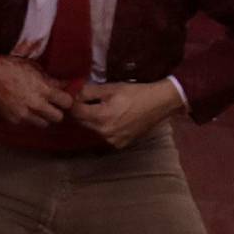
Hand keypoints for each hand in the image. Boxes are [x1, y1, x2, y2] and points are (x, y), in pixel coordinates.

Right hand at [0, 49, 70, 127]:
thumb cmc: (11, 67)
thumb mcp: (33, 68)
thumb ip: (50, 80)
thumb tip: (66, 85)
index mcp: (43, 89)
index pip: (67, 102)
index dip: (66, 100)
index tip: (63, 97)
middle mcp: (35, 104)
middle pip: (58, 117)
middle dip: (57, 111)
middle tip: (52, 105)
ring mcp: (24, 114)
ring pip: (43, 124)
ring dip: (43, 117)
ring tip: (37, 108)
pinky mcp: (14, 120)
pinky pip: (27, 123)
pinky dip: (28, 118)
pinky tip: (22, 108)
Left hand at [66, 80, 182, 149]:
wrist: (159, 104)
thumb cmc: (136, 93)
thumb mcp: (111, 88)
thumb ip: (89, 91)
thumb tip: (73, 93)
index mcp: (101, 117)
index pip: (76, 112)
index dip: (73, 102)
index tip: (75, 95)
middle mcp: (105, 133)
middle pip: (83, 122)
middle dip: (82, 111)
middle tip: (86, 99)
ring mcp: (112, 141)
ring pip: (93, 129)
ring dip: (92, 119)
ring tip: (101, 108)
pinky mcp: (119, 144)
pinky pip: (104, 135)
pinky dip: (104, 127)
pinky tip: (112, 118)